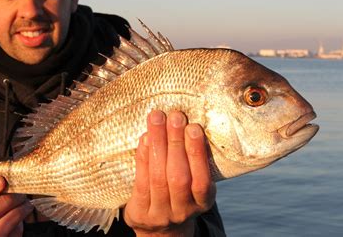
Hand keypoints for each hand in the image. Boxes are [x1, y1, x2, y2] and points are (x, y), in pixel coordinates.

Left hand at [124, 110, 215, 236]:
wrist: (161, 229)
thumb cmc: (179, 194)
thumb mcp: (194, 184)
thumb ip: (193, 160)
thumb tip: (186, 122)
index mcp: (202, 202)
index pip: (201, 180)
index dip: (197, 153)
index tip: (194, 127)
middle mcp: (183, 210)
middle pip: (178, 176)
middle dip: (176, 143)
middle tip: (175, 116)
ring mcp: (161, 213)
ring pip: (158, 177)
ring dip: (158, 144)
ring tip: (157, 119)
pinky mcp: (140, 212)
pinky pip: (141, 181)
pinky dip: (143, 157)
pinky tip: (145, 138)